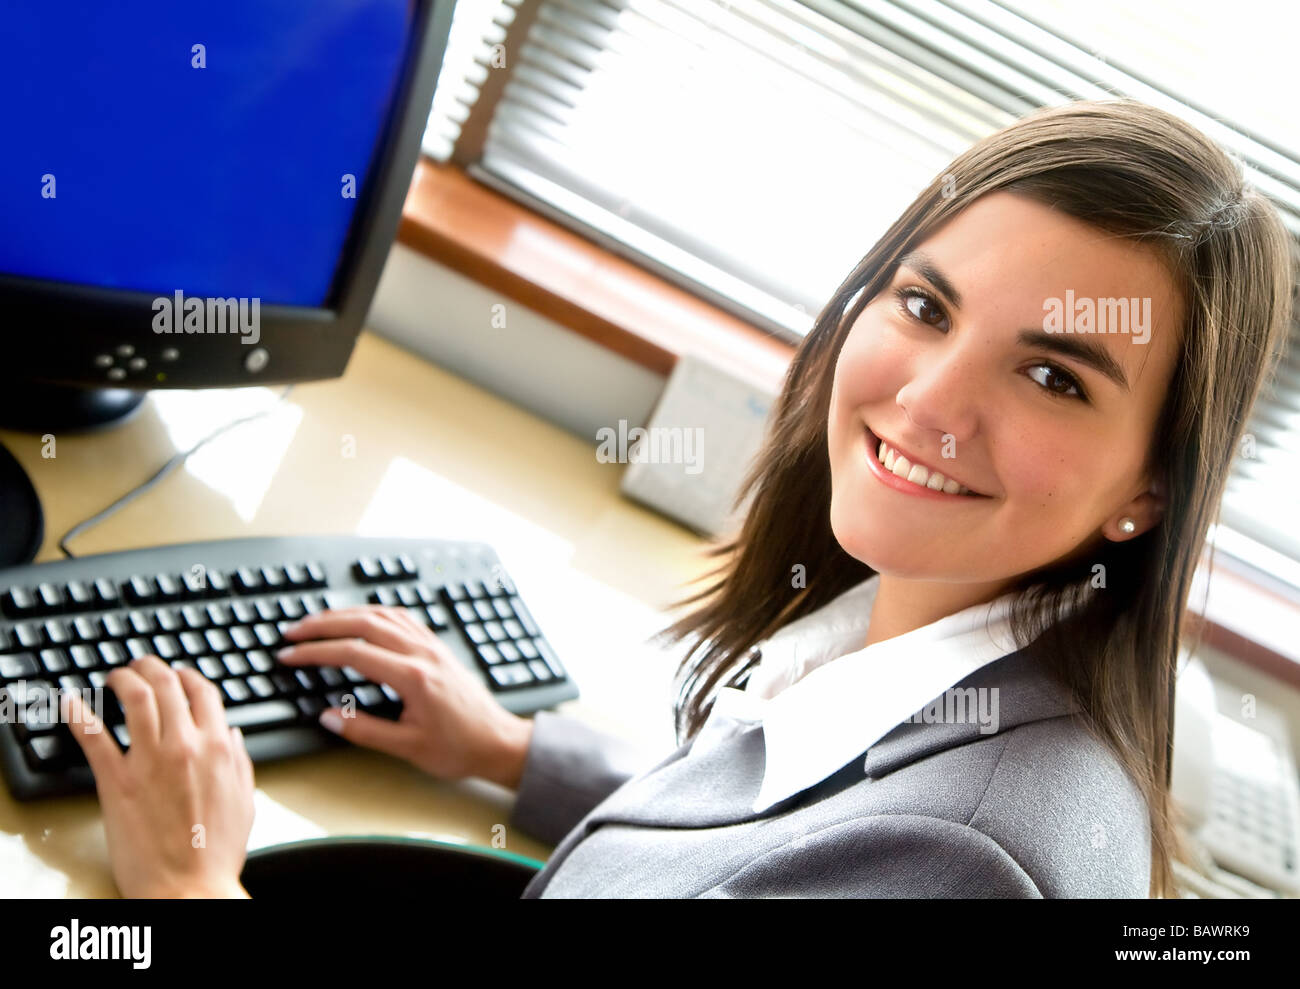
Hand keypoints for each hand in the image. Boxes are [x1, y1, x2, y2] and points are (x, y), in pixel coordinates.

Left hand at [63, 656, 254, 897]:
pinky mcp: (117, 781)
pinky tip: (74, 701)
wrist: (188, 887)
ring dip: (122, 678)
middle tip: (141, 666)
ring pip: (134, 699)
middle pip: (167, 684)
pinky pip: (94, 737)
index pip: (203, 691)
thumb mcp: (245, 801)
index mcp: (218, 748)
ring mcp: (149, 761)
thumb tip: (233, 737)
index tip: (179, 674)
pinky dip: (81, 712)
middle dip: (152, 667)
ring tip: (114, 676)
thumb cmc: (215, 853)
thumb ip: (240, 763)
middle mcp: (184, 746)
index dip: (188, 675)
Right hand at [276, 606, 533, 787]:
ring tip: (318, 622)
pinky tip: (361, 618)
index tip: (291, 655)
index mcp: (413, 677)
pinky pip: (402, 618)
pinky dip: (375, 613)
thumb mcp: (408, 747)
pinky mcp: (437, 648)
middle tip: (294, 632)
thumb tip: (329, 717)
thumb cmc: (459, 747)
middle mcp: (422, 654)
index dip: (316, 652)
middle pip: (364, 623)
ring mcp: (432, 647)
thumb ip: (364, 731)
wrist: (497, 741)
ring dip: (347, 614)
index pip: (353, 653)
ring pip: (383, 615)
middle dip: (324, 624)